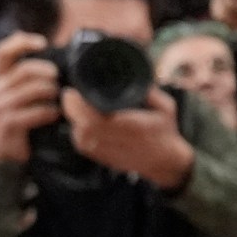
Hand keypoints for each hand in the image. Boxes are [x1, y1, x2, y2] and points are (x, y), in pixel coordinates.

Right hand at [0, 32, 59, 165]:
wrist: (0, 153)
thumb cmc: (17, 119)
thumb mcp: (20, 95)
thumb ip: (33, 79)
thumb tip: (63, 63)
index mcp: (0, 78)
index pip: (3, 51)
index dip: (22, 42)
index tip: (43, 43)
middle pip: (24, 70)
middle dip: (47, 71)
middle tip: (58, 78)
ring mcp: (0, 107)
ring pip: (31, 90)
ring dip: (50, 93)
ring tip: (58, 99)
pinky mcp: (7, 125)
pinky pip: (33, 113)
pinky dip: (48, 112)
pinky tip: (53, 114)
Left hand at [64, 88, 195, 192]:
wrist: (164, 161)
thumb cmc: (165, 132)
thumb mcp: (166, 107)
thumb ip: (151, 92)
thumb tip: (137, 74)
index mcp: (132, 127)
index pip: (96, 119)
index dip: (79, 106)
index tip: (74, 91)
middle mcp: (118, 141)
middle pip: (83, 126)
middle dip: (71, 108)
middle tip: (70, 94)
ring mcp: (107, 151)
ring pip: (79, 134)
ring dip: (74, 118)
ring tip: (75, 104)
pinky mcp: (100, 157)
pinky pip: (80, 142)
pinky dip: (77, 129)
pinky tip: (82, 119)